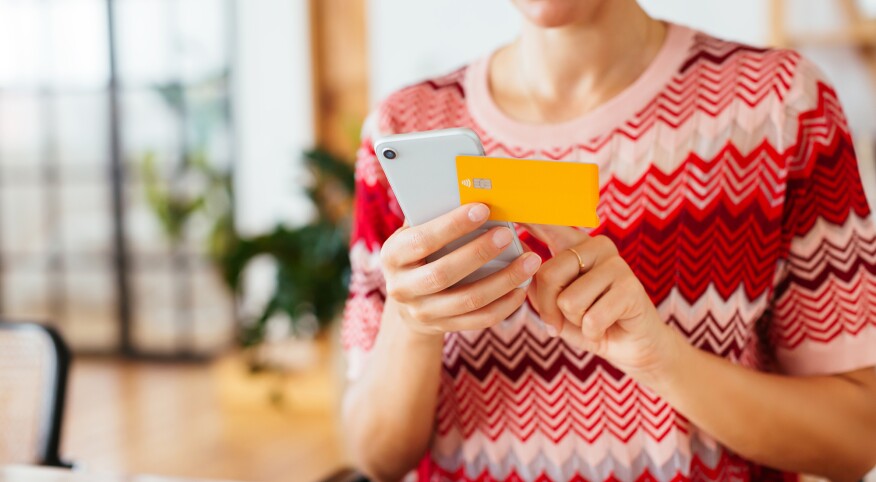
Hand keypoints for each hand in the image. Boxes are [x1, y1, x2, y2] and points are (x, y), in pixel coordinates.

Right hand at [381, 203, 541, 336]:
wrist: (409, 300)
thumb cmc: (422, 251)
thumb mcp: (417, 232)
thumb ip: (435, 214)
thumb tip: (472, 188)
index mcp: (392, 255)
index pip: (421, 240)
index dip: (452, 225)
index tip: (483, 208)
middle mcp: (402, 287)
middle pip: (443, 274)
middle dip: (478, 252)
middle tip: (507, 234)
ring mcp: (422, 312)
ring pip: (467, 300)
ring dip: (503, 280)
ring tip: (530, 261)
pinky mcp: (443, 328)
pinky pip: (479, 320)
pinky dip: (504, 304)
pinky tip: (522, 288)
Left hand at [525, 224, 680, 378]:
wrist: (630, 346)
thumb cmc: (587, 322)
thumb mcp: (552, 303)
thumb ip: (535, 280)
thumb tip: (518, 251)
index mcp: (575, 245)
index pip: (547, 224)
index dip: (527, 215)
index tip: (501, 196)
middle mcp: (596, 246)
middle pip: (548, 275)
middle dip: (549, 309)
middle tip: (561, 321)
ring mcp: (616, 264)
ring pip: (568, 301)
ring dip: (575, 322)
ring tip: (590, 320)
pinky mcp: (631, 287)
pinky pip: (591, 318)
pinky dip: (592, 333)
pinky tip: (605, 328)